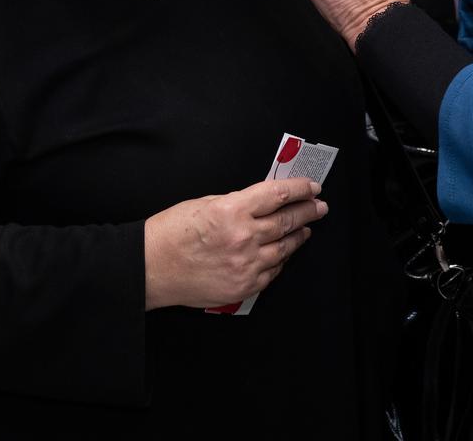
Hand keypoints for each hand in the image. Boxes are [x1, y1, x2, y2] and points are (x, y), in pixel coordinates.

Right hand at [143, 177, 326, 309]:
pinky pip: (272, 271)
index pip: (278, 194)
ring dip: (298, 236)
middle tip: (319, 207)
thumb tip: (261, 203)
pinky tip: (283, 253)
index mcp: (232, 210)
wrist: (152, 268)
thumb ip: (236, 204)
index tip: (312, 187)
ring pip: (285, 248)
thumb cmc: (170, 233)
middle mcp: (243, 237)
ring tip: (306, 229)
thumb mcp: (204, 203)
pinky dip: (281, 260)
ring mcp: (246, 264)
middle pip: (287, 221)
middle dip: (308, 211)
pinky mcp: (244, 286)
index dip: (300, 189)